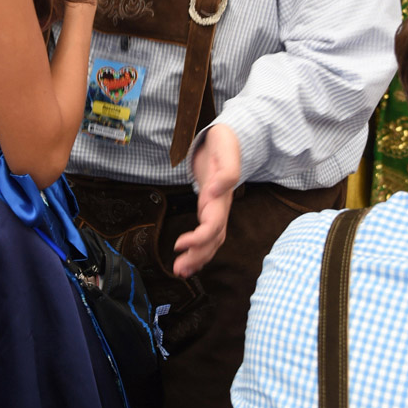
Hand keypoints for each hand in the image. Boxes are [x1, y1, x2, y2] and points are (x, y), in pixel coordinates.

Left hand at [173, 123, 240, 277]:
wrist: (228, 136)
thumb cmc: (226, 142)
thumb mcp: (227, 149)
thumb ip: (227, 172)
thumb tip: (214, 191)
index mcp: (222, 197)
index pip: (213, 226)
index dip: (199, 238)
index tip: (179, 244)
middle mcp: (220, 206)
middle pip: (213, 239)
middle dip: (197, 256)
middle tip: (178, 270)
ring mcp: (216, 208)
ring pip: (211, 240)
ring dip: (198, 257)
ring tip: (181, 271)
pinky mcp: (209, 206)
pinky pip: (207, 233)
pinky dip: (199, 247)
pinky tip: (188, 257)